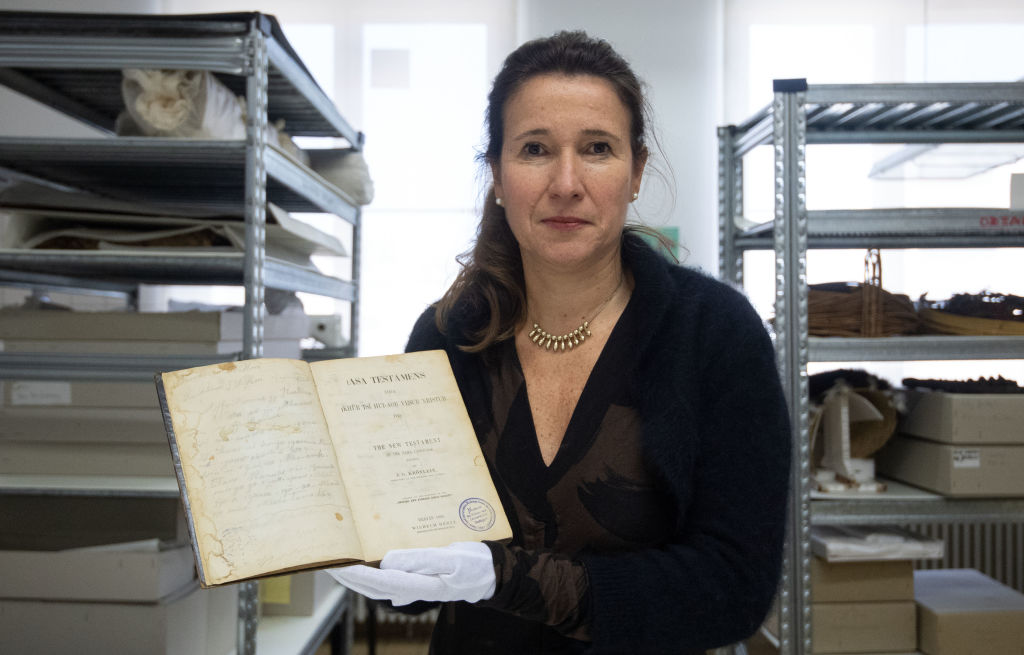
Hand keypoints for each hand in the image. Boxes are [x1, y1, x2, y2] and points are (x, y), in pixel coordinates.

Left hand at [327, 541, 495, 605]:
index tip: (336, 563)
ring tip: (338, 560)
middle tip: (325, 559)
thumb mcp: (453, 559)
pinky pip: (386, 578)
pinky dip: (370, 571)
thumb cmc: (475, 565)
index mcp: (419, 584)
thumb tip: (387, 561)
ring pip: (375, 584)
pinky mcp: (416, 581)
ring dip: (355, 574)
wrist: (492, 576)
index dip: (354, 573)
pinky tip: (365, 561)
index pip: (377, 580)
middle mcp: (411, 589)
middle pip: (369, 585)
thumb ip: (421, 560)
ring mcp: (412, 587)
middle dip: (346, 574)